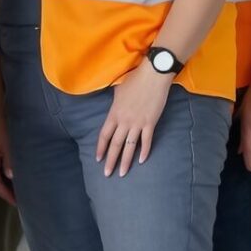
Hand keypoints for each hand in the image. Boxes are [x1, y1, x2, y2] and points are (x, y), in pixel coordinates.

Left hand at [95, 61, 171, 177]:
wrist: (153, 75)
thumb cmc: (135, 80)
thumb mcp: (118, 91)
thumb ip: (115, 105)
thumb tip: (114, 111)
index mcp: (114, 114)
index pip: (104, 135)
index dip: (100, 148)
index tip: (98, 159)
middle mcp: (124, 121)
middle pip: (115, 145)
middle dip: (110, 161)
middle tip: (107, 174)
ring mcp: (138, 123)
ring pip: (129, 146)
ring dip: (126, 161)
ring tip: (122, 173)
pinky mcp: (151, 122)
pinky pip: (146, 140)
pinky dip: (144, 151)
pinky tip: (142, 161)